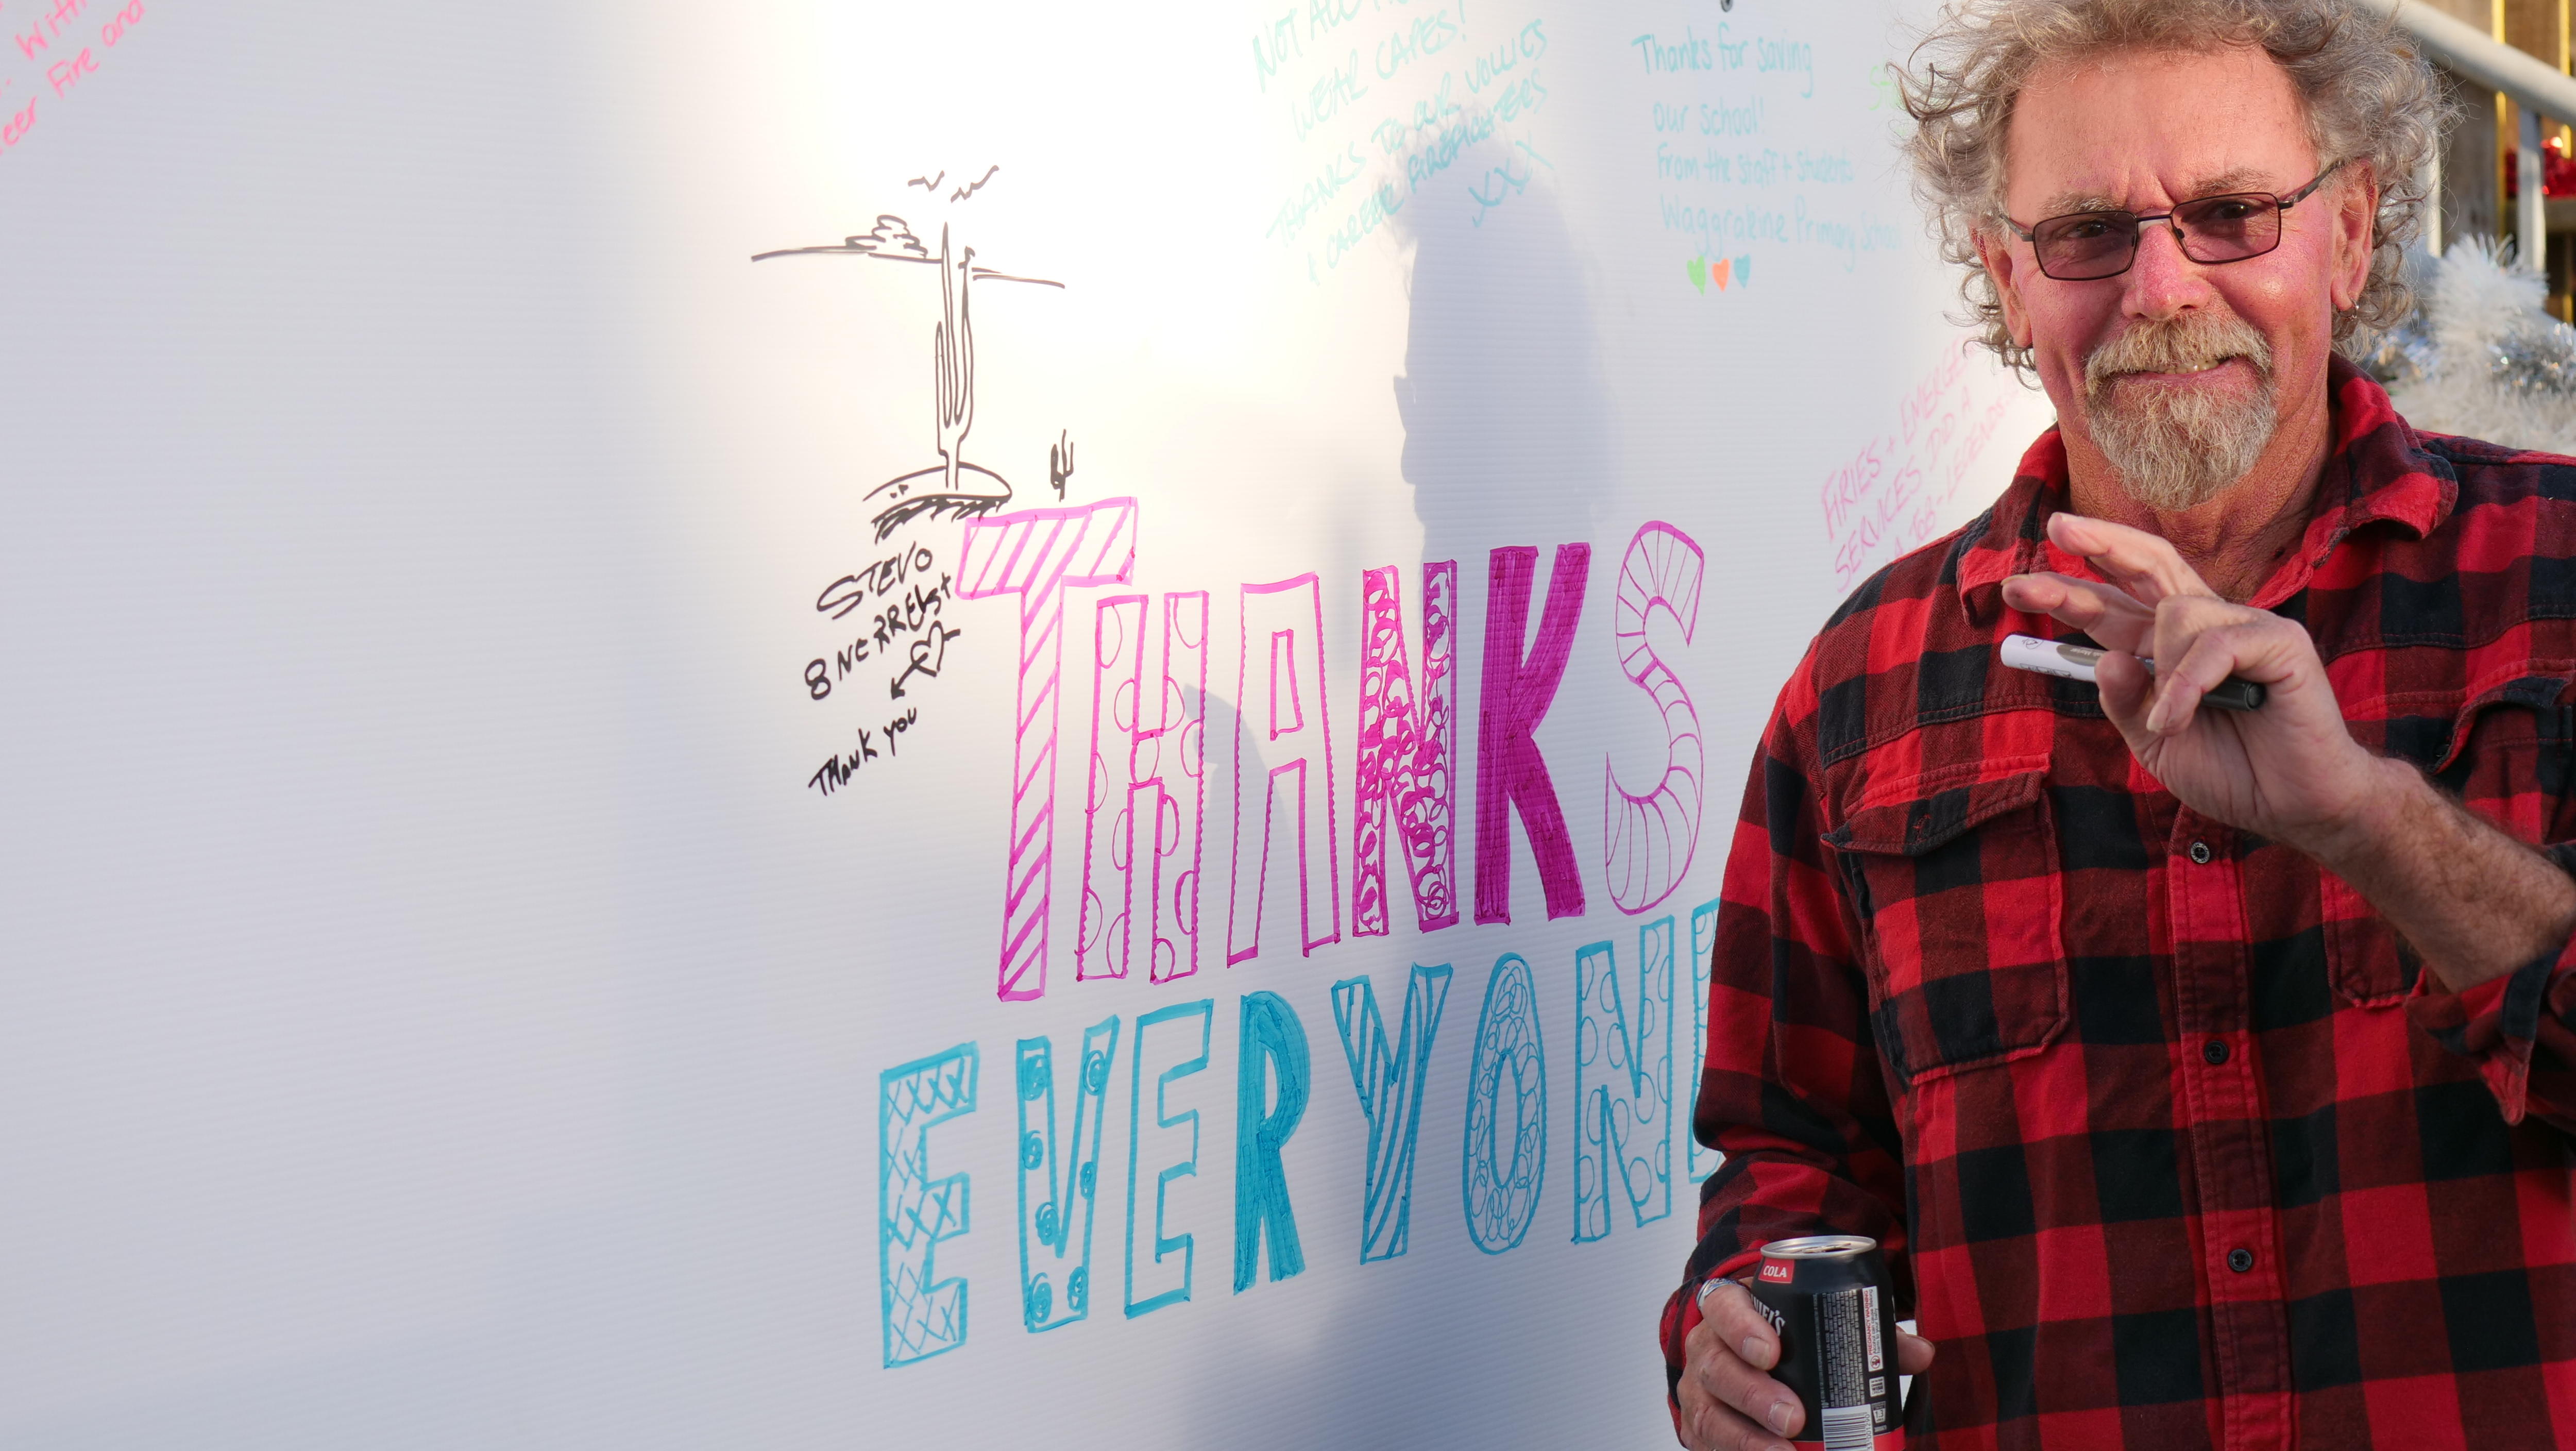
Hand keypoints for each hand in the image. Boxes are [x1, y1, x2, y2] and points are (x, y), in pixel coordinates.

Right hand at [1677, 1277, 1933, 1450]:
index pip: (1724, 1307)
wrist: (1743, 1354)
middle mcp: (1706, 1348)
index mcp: (1730, 1309)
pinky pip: (1708, 1446)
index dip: (1741, 1328)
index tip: (1772, 1352)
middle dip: (1753, 1395)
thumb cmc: (1784, 1335)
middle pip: (1716, 1367)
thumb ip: (1867, 1331)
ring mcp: (1698, 1392)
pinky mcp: (1699, 1429)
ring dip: (1745, 1439)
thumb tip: (1921, 1352)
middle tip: (1793, 1418)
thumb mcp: (1817, 1320)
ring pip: (1709, 1415)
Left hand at [1998, 513, 2398, 859]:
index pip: (2112, 602)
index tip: (2016, 586)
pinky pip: (2214, 644)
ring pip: (2177, 612)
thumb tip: (2103, 658)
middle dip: (2101, 542)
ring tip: (2173, 721)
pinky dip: (2188, 685)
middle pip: (2149, 563)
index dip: (2068, 589)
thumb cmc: (2229, 770)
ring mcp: (2243, 626)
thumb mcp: (2151, 741)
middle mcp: (2203, 625)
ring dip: (2161, 670)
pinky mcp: (2279, 641)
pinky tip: (2181, 720)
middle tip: (2057, 526)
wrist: (2292, 806)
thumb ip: (2122, 702)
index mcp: (2167, 646)